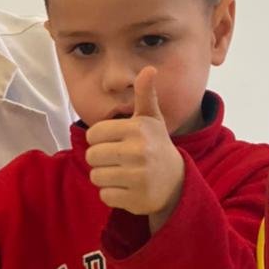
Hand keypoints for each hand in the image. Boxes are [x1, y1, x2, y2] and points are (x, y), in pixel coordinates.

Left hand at [85, 68, 184, 228]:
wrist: (177, 183)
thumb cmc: (156, 147)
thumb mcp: (152, 120)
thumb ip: (146, 95)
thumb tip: (149, 69)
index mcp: (138, 129)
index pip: (94, 134)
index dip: (100, 139)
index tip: (116, 142)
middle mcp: (139, 152)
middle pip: (92, 156)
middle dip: (100, 160)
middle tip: (119, 160)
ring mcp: (138, 177)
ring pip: (96, 176)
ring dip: (105, 177)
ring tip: (123, 174)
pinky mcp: (135, 199)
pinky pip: (105, 196)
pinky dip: (112, 194)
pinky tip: (128, 189)